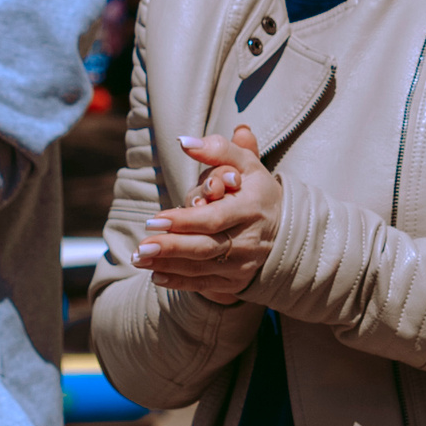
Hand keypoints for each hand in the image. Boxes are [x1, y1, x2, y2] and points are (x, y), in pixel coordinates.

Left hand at [136, 125, 281, 304]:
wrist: (286, 229)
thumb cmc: (257, 190)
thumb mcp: (246, 164)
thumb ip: (217, 149)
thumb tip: (184, 141)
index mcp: (252, 208)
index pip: (214, 218)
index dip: (184, 221)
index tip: (155, 219)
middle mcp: (250, 240)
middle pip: (205, 247)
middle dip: (171, 248)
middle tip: (141, 247)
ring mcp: (244, 264)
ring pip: (201, 268)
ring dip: (168, 265)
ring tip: (139, 258)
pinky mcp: (237, 281)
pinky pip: (204, 284)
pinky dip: (179, 282)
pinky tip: (155, 275)